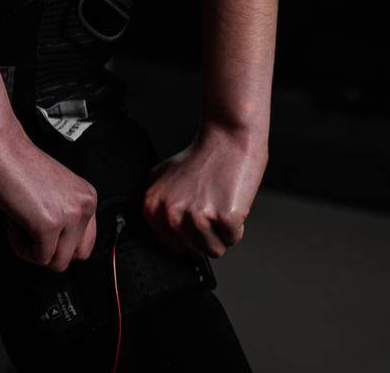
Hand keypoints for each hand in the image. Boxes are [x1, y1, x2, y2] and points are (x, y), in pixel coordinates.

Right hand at [0, 122, 98, 271]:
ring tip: (20, 224)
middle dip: (50, 251)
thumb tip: (60, 245)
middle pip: (75, 256)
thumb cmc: (17, 164)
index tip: (43, 234)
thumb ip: (65, 214)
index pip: (86, 243)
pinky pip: (38, 258)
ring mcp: (68, 215)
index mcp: (86, 196)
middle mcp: (83, 205)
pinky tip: (13, 223)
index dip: (60, 244)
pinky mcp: (48, 224)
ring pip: (58, 262)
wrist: (0, 147)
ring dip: (34, 251)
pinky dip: (21, 247)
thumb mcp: (56, 192)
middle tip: (31, 232)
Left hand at [141, 121, 267, 258]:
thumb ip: (156, 203)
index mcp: (153, 207)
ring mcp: (198, 217)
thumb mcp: (163, 175)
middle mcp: (172, 214)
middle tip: (208, 201)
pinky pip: (233, 239)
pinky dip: (237, 224)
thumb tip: (157, 228)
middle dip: (206, 231)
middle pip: (194, 251)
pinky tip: (230, 200)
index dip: (188, 231)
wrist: (227, 139)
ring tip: (218, 200)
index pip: (173, 247)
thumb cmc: (200, 157)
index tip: (193, 210)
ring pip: (215, 250)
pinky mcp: (224, 218)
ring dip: (221, 230)